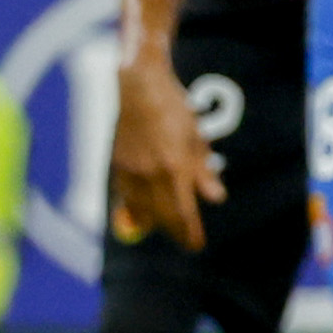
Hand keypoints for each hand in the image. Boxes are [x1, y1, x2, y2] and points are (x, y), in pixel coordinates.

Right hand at [105, 55, 221, 250]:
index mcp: (174, 169)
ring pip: (140, 214)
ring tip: (166, 223)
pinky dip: (136, 207)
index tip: (197, 244)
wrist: (139, 87)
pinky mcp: (117, 167)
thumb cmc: (173, 108)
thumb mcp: (196, 138)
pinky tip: (145, 205)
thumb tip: (215, 198)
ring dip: (155, 223)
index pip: (184, 215)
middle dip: (175, 233)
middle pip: (162, 220)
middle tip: (185, 239)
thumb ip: (203, 172)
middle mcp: (151, 176)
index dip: (191, 234)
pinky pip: (126, 199)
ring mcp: (131, 173)